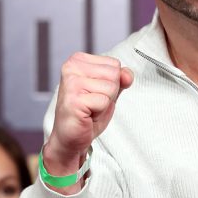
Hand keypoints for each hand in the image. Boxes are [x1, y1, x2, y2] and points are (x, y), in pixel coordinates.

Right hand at [45, 52, 133, 180]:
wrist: (70, 137)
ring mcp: (71, 83)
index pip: (114, 64)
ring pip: (111, 87)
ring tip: (90, 108)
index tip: (95, 93)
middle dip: (109, 93)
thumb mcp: (108, 92)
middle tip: (93, 103)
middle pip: (114, 74)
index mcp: (78, 60)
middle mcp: (71, 67)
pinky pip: (104, 101)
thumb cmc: (86, 113)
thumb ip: (120, 80)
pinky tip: (86, 114)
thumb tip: (127, 74)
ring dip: (104, 103)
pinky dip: (99, 112)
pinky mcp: (74, 99)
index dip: (111, 83)